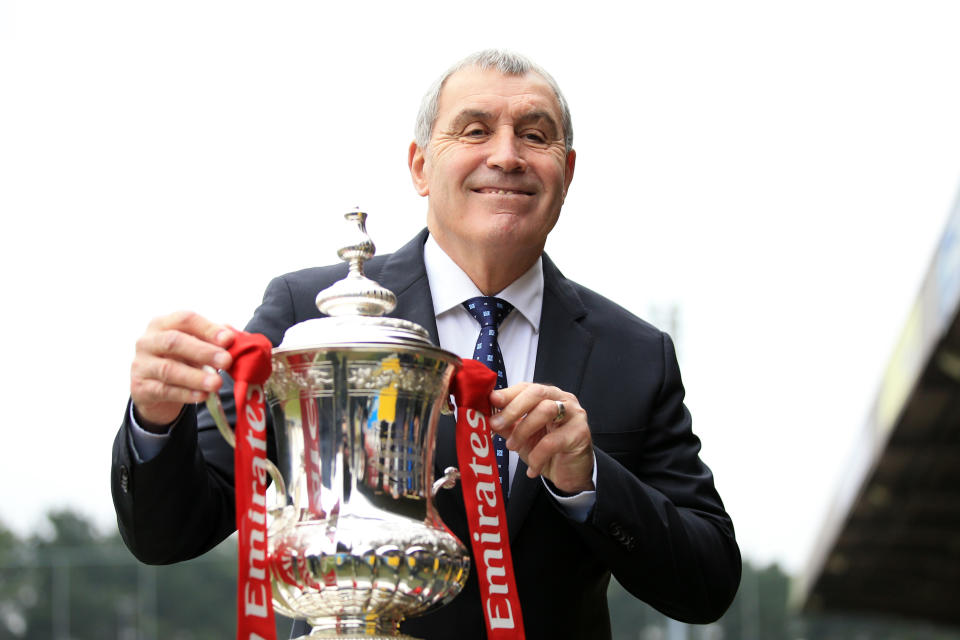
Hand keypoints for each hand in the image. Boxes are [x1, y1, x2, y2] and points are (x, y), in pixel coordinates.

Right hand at [129, 311, 234, 430]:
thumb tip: (233, 337)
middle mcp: (148, 341)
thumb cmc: (180, 360)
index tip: (229, 339)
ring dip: (195, 377)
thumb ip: (213, 341)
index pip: (185, 319)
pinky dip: (185, 394)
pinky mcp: (140, 388)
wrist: (154, 389)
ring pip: (168, 369)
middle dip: (203, 351)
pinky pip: (164, 391)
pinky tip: (203, 396)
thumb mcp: (195, 347)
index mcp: (163, 324)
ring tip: (216, 383)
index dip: (208, 328)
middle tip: (226, 361)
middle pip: (174, 342)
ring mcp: (141, 365)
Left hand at [489, 383, 593, 493]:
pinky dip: (537, 456)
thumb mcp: (522, 436)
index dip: (508, 393)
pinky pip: (553, 441)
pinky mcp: (581, 433)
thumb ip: (507, 425)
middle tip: (496, 424)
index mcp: (547, 396)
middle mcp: (563, 399)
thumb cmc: (548, 450)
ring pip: (546, 410)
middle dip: (513, 408)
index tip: (491, 401)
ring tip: (512, 446)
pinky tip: (532, 469)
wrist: (571, 473)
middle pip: (536, 393)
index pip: (527, 387)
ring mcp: (574, 414)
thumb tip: (488, 417)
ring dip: (523, 429)